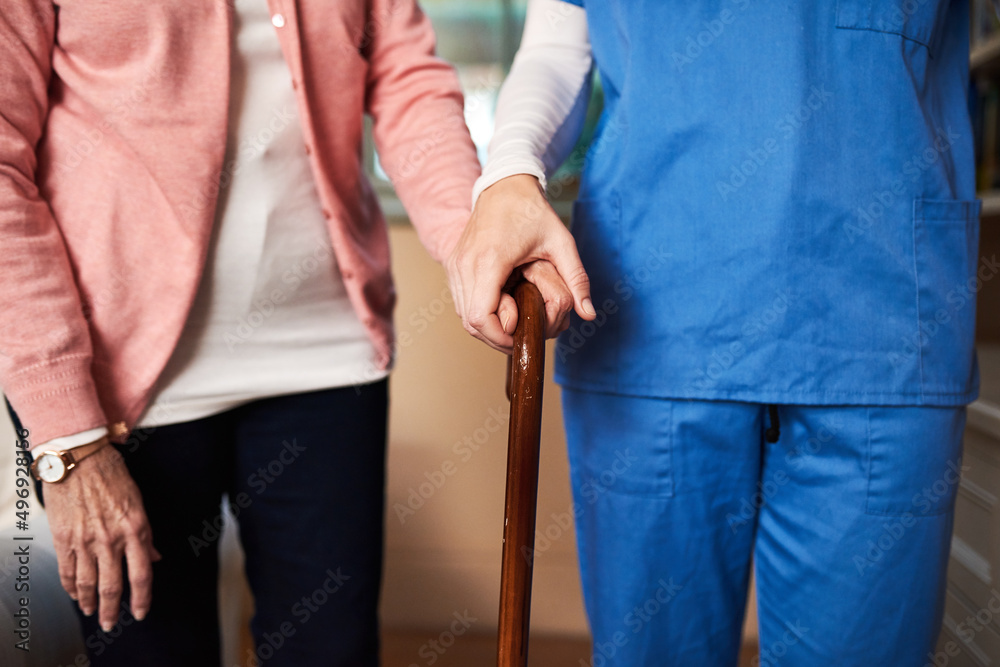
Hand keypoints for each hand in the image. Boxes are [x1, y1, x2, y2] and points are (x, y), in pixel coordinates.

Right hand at [43, 438, 159, 631]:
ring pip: (87, 583)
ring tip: (90, 612)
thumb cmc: (112, 475)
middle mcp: (111, 538)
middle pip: (112, 586)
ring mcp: (85, 540)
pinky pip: (67, 570)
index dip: (141, 598)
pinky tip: (74, 593)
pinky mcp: (64, 538)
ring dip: (89, 602)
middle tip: (110, 623)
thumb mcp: (138, 502)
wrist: (79, 458)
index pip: (141, 574)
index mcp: (135, 528)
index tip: (140, 612)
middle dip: (112, 610)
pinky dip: (70, 586)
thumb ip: (146, 534)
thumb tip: (155, 557)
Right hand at [446, 174, 595, 353]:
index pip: (481, 318)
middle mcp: (465, 265)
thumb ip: (577, 278)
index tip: (522, 337)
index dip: (501, 337)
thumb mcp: (561, 242)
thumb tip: (590, 313)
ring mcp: (455, 265)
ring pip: (463, 316)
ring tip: (515, 322)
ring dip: (487, 327)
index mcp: (489, 261)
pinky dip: (479, 313)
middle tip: (522, 336)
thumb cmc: (532, 211)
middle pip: (470, 323)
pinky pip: (461, 302)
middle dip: (496, 337)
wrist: (504, 185)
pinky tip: (502, 309)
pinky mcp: (453, 265)